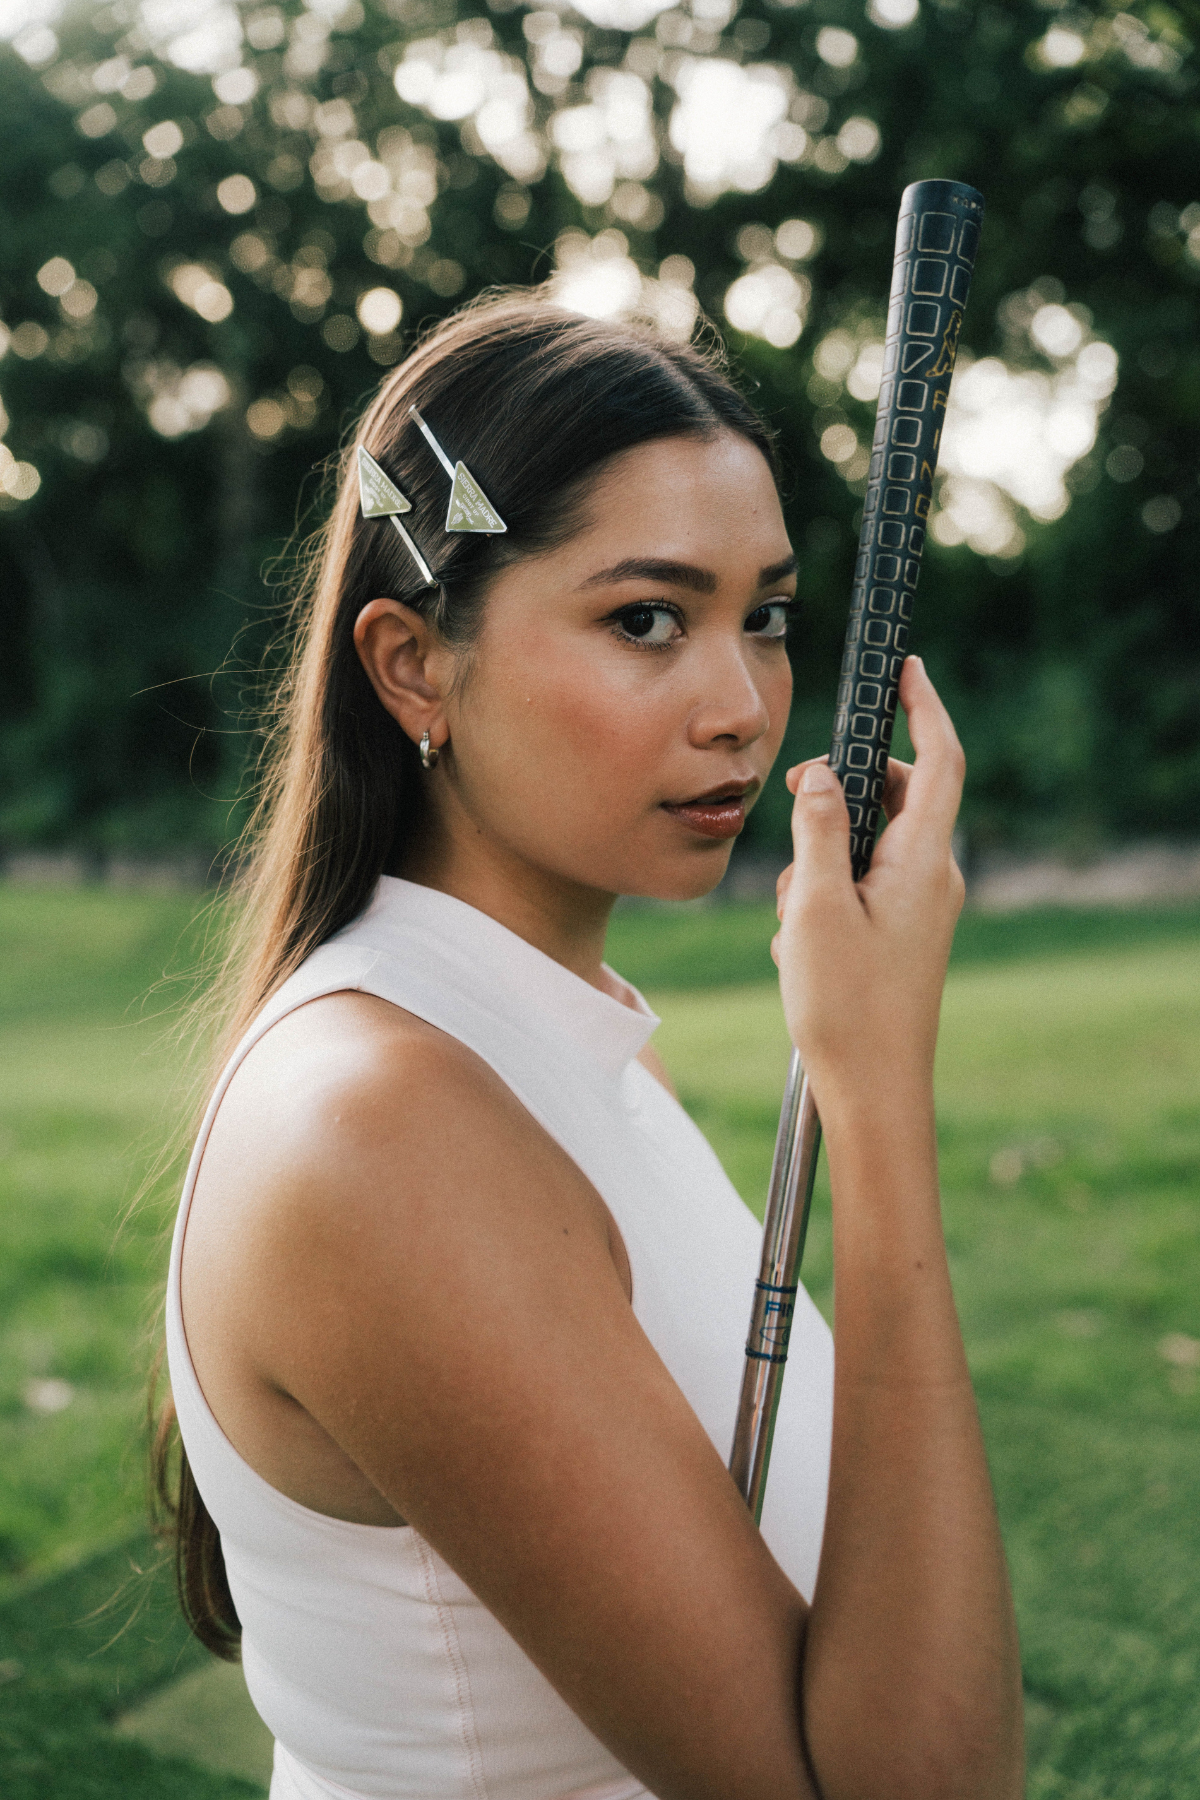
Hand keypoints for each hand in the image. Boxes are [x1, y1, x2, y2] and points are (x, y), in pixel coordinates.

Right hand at [771, 657, 964, 1121]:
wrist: (873, 1093)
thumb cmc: (847, 1005)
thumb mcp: (814, 906)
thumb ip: (818, 830)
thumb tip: (821, 776)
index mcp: (924, 861)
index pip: (937, 760)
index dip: (924, 707)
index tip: (907, 666)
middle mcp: (933, 878)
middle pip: (893, 798)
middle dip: (839, 795)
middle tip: (793, 805)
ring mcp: (919, 909)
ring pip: (864, 846)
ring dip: (818, 861)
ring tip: (790, 916)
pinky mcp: (900, 935)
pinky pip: (859, 887)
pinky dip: (822, 898)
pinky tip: (797, 946)